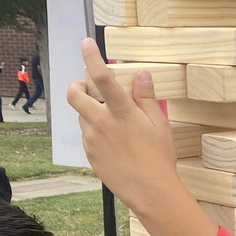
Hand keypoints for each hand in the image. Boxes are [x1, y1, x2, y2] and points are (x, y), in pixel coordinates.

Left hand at [67, 39, 177, 215]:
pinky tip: (113, 142)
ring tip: (111, 122)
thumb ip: (147, 97)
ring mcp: (93, 139)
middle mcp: (102, 122)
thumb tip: (141, 74)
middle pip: (75, 94)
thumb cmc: (159, 157)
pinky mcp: (90, 154)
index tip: (86, 43)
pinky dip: (95, 131)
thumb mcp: (160, 124)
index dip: (92, 57)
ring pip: (81, 116)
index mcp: (122, 112)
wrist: (150, 192)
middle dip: (77, 85)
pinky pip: (87, 135)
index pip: (102, 77)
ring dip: (90, 111)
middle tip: (88, 88)